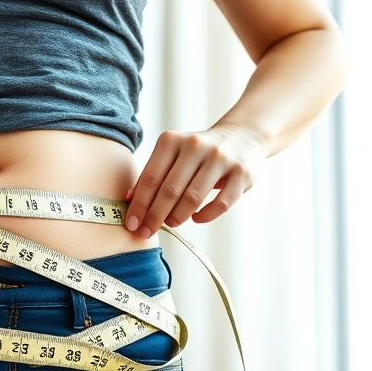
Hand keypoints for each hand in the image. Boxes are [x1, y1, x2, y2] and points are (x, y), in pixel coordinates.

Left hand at [124, 124, 267, 238]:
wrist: (242, 137)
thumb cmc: (197, 153)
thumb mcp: (172, 154)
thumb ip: (153, 174)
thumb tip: (129, 200)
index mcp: (172, 140)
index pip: (150, 178)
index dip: (139, 204)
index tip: (132, 224)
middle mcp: (195, 146)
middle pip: (170, 190)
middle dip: (154, 216)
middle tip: (146, 232)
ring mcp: (220, 158)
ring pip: (193, 197)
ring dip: (178, 216)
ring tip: (171, 224)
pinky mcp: (242, 172)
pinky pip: (221, 203)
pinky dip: (206, 216)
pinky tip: (196, 219)